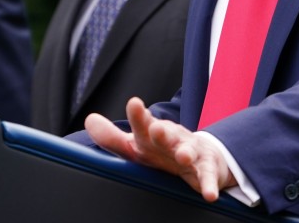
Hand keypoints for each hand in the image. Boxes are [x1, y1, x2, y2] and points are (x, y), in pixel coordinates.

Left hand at [84, 97, 236, 200]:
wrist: (203, 156)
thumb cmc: (162, 151)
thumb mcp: (136, 145)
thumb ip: (112, 137)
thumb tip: (89, 120)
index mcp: (151, 134)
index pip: (142, 123)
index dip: (138, 116)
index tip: (134, 103)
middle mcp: (171, 139)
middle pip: (166, 134)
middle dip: (162, 132)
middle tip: (156, 129)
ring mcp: (191, 151)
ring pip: (188, 150)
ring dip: (186, 152)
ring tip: (184, 156)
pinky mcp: (207, 167)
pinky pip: (208, 176)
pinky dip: (209, 184)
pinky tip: (208, 194)